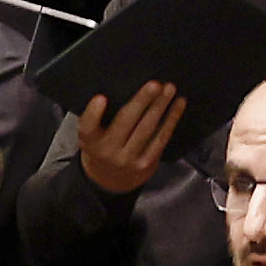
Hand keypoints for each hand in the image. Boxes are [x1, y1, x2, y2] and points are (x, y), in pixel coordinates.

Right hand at [80, 79, 189, 199]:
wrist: (110, 180)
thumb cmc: (102, 145)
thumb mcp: (92, 135)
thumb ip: (99, 118)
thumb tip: (123, 86)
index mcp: (90, 141)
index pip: (87, 127)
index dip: (93, 113)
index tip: (100, 97)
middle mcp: (108, 152)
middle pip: (125, 122)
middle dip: (141, 101)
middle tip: (155, 84)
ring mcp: (128, 160)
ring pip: (147, 129)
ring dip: (160, 106)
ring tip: (169, 88)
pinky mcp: (146, 163)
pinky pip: (161, 138)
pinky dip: (171, 119)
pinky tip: (178, 104)